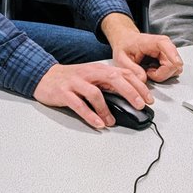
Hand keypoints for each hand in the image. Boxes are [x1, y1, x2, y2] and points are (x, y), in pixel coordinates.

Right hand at [33, 62, 154, 129]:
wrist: (44, 76)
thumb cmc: (71, 79)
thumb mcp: (92, 77)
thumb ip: (109, 84)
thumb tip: (130, 97)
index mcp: (99, 69)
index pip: (123, 73)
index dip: (138, 85)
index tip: (148, 99)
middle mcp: (89, 73)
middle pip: (113, 79)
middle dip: (130, 92)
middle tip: (139, 105)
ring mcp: (75, 83)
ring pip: (95, 93)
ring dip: (106, 110)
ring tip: (111, 122)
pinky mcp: (64, 93)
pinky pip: (78, 104)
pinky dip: (90, 115)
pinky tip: (97, 124)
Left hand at [110, 32, 182, 82]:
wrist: (127, 40)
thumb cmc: (125, 46)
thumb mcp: (121, 58)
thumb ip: (131, 68)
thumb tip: (143, 79)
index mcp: (152, 41)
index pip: (166, 45)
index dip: (173, 54)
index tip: (176, 63)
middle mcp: (164, 45)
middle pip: (173, 63)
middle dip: (161, 74)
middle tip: (147, 72)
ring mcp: (168, 52)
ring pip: (175, 69)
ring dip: (162, 74)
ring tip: (149, 70)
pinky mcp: (170, 58)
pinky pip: (173, 70)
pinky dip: (163, 74)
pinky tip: (153, 70)